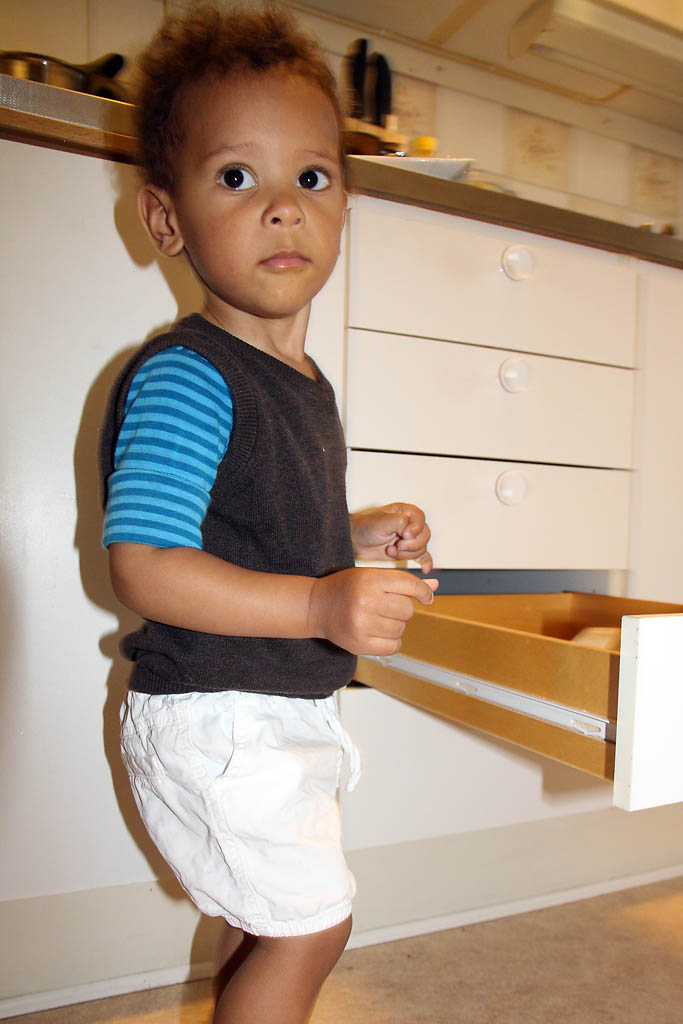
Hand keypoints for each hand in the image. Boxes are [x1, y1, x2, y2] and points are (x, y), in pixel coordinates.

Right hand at [308, 567, 438, 656]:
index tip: (427, 598)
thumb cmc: (344, 588)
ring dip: (395, 625)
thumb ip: (402, 582)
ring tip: (378, 618)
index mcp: (371, 580)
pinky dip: (391, 641)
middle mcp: (367, 602)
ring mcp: (363, 625)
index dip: (423, 592)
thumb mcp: (371, 576)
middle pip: (408, 609)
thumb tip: (434, 587)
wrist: (316, 606)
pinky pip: (393, 646)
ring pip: (401, 628)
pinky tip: (379, 632)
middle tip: (386, 606)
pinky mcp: (360, 644)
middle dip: (402, 609)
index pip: (410, 585)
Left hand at [350, 503, 433, 573]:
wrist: (356, 541)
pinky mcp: (408, 551)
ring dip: (406, 554)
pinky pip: (423, 557)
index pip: (420, 518)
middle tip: (397, 545)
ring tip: (391, 551)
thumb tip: (411, 531)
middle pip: (424, 535)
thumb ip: (399, 522)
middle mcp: (410, 525)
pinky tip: (425, 568)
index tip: (405, 535)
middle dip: (411, 544)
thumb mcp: (381, 522)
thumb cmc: (366, 528)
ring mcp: (410, 539)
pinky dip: (426, 562)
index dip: (415, 529)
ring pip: (422, 548)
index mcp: (405, 512)